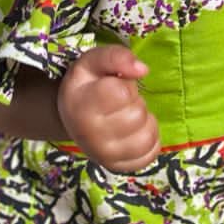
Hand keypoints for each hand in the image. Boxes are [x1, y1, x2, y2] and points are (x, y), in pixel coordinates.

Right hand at [57, 46, 160, 172]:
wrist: (72, 116)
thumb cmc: (87, 85)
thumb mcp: (93, 61)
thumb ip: (116, 57)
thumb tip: (142, 69)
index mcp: (81, 106)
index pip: (122, 94)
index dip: (124, 85)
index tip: (113, 86)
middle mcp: (90, 135)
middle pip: (137, 115)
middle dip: (134, 102)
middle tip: (120, 102)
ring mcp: (104, 155)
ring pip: (147, 136)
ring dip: (145, 121)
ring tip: (128, 115)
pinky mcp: (118, 166)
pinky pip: (151, 153)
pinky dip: (149, 139)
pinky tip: (134, 131)